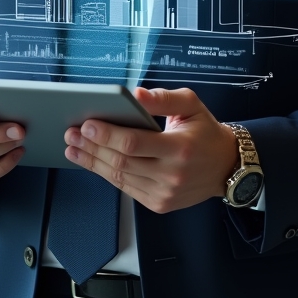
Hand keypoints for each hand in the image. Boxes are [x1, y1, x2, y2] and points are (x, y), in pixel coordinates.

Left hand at [63, 87, 239, 213]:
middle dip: (92, 147)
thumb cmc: (205, 132)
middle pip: (121, 162)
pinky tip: (93, 162)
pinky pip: (126, 188)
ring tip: (74, 147)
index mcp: (179, 148)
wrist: (226, 167)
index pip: (134, 143)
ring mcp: (164, 193)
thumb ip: (162, 98)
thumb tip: (134, 94)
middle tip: (71, 133)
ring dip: (93, 162)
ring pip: (119, 178)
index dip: (107, 135)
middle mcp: (171, 175)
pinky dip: (106, 174)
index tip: (86, 124)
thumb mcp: (191, 104)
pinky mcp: (158, 204)